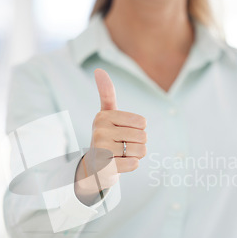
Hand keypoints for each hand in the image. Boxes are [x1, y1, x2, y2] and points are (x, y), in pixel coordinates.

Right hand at [74, 68, 146, 203]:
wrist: (93, 167)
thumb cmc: (106, 138)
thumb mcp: (106, 115)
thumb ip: (106, 93)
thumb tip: (99, 69)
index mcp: (103, 116)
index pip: (142, 122)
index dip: (139, 130)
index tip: (123, 133)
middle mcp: (100, 131)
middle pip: (143, 137)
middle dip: (138, 144)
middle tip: (122, 147)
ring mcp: (101, 150)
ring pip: (141, 151)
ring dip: (135, 155)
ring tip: (120, 155)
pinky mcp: (106, 168)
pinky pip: (134, 164)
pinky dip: (131, 165)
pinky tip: (119, 164)